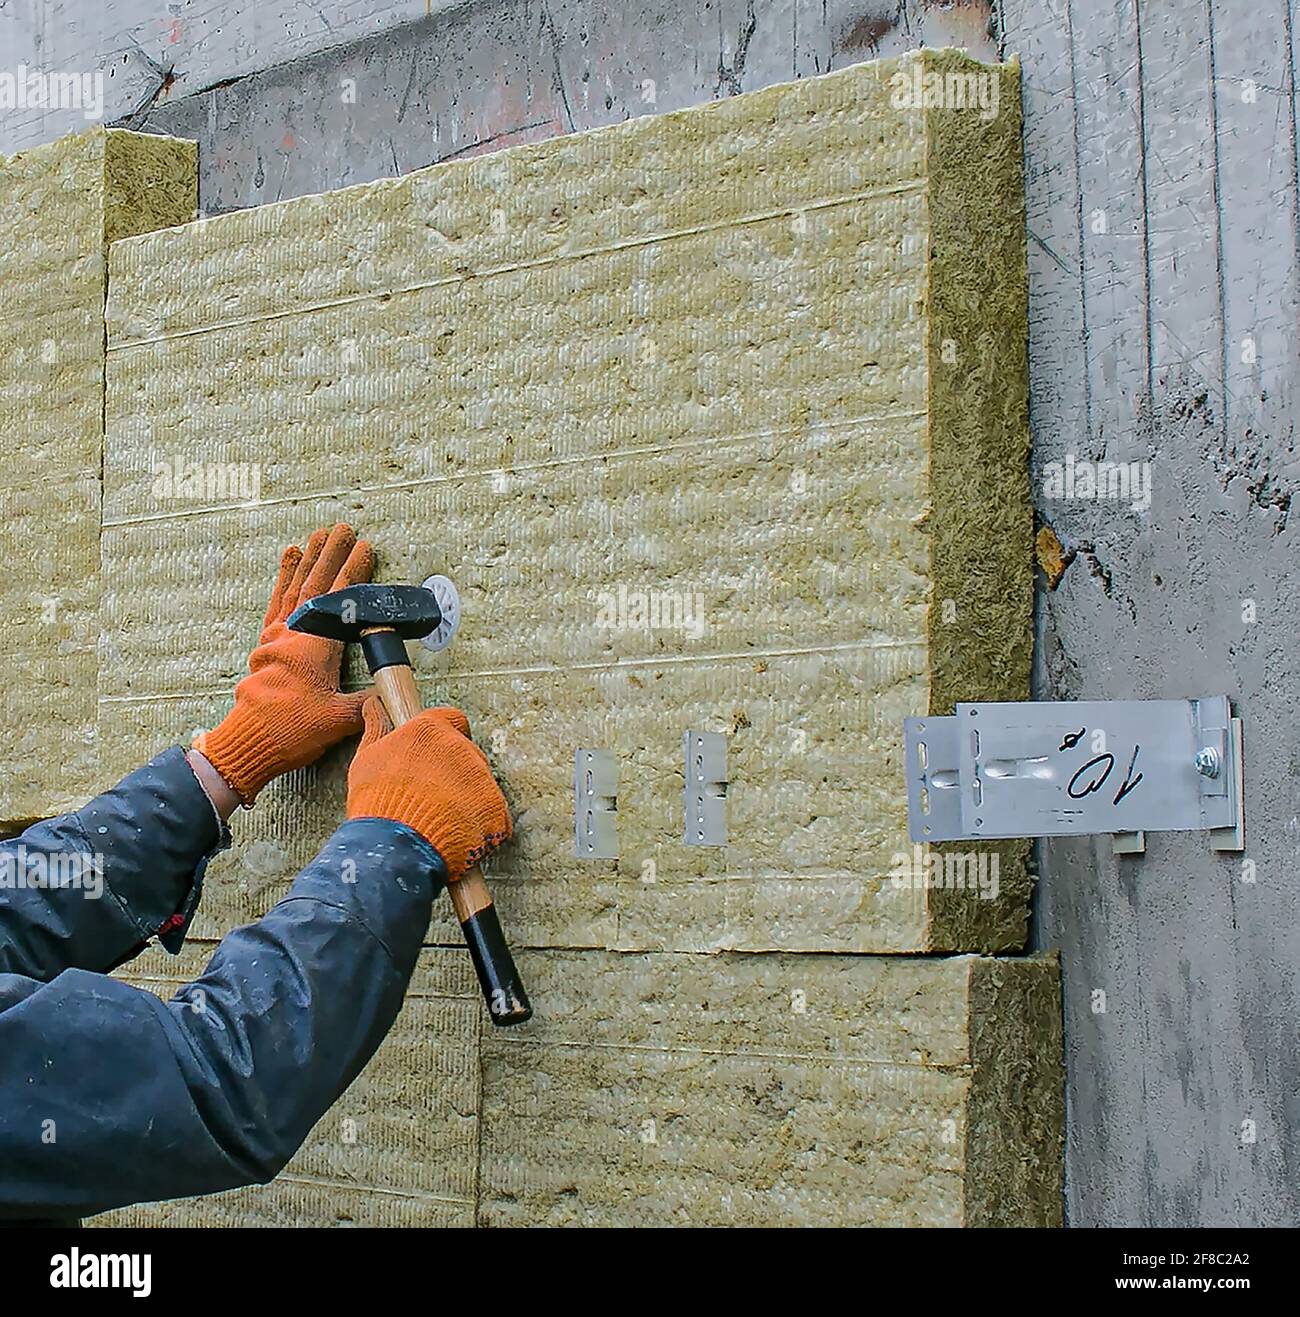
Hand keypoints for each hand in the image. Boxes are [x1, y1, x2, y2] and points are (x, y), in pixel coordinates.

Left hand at [196, 523, 373, 803]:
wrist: (248, 744)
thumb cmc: (293, 731)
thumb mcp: (340, 718)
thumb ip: (370, 701)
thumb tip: (395, 690)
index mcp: (315, 645)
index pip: (339, 599)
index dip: (354, 571)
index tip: (366, 547)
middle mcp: (293, 634)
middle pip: (315, 584)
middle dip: (331, 554)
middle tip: (342, 527)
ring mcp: (276, 638)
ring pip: (293, 588)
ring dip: (306, 560)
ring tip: (315, 535)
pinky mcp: (265, 647)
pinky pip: (275, 603)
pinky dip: (282, 580)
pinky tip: (288, 563)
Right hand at [346, 697, 511, 877]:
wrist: (394, 848)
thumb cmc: (376, 803)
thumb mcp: (367, 760)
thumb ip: (377, 728)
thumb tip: (374, 705)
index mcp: (431, 730)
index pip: (453, 720)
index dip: (445, 736)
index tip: (435, 755)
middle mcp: (461, 748)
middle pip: (468, 753)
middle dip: (455, 772)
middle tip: (433, 796)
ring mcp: (482, 778)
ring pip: (481, 783)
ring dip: (467, 798)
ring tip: (441, 820)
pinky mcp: (496, 808)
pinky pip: (493, 813)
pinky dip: (480, 824)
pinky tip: (457, 835)